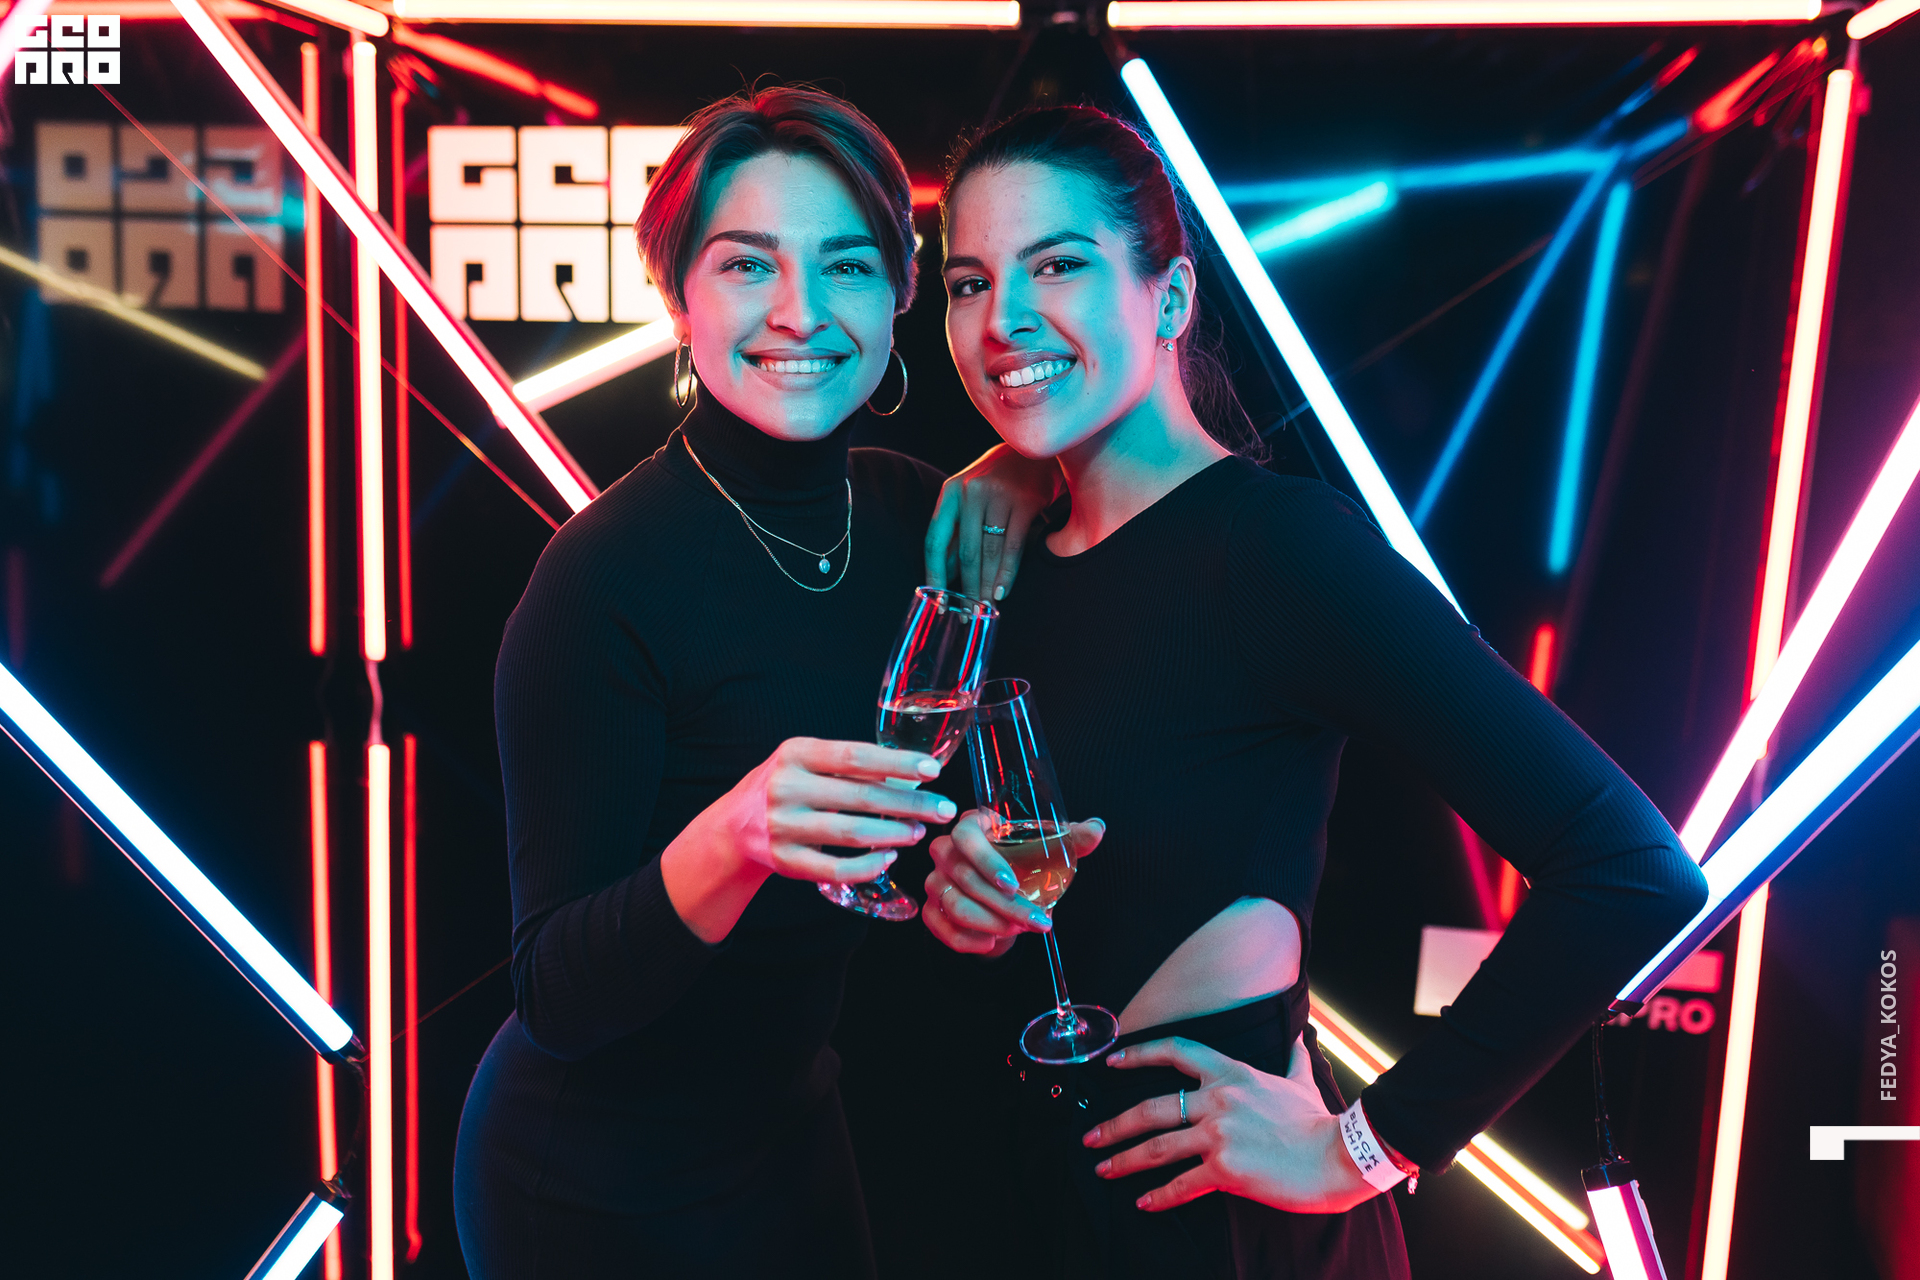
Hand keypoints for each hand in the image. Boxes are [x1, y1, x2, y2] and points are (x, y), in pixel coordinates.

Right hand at [662, 739, 954, 942]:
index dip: (897, 763)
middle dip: (909, 804)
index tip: (932, 770)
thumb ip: (848, 764)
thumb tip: (911, 773)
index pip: (855, 756)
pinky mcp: (784, 860)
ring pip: (850, 834)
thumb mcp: (806, 761)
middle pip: (861, 797)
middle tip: (943, 809)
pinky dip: (866, 866)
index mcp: (796, 754)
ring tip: (919, 831)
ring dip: (893, 834)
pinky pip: (834, 868)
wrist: (734, 824)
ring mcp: (783, 826)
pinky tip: (889, 858)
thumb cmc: (786, 785)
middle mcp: (786, 788)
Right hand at [922, 811, 1103, 954]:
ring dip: (991, 923)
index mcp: (971, 826)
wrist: (1002, 894)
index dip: (986, 861)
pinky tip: (992, 942)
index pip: (965, 836)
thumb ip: (1072, 838)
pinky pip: (942, 927)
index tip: (1014, 884)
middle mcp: (946, 850)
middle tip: (1038, 920)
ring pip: (955, 906)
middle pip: (967, 878)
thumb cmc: (1022, 863)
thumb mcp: (1047, 849)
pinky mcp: (931, 909)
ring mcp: (935, 880)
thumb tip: (1097, 828)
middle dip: (1006, 905)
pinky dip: (968, 940)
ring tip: (1020, 929)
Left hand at [924, 444, 1064, 601]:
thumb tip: (944, 575)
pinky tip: (1003, 591)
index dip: (935, 574)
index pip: (935, 541)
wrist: (1033, 452)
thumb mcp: (968, 501)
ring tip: (986, 608)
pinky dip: (1007, 573)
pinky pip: (1013, 546)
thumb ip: (956, 534)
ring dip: (987, 585)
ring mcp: (998, 496)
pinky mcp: (1024, 502)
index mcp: (950, 493)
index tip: (938, 600)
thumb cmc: (996, 483)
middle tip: (968, 614)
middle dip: (966, 588)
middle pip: (965, 552)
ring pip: (989, 552)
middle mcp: (970, 493)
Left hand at [1082, 1034, 1375, 1214]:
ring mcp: (1218, 1134)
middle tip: (1091, 1137)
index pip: (1176, 1050)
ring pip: (1157, 1146)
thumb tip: (1298, 1039)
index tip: (1111, 1061)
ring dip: (1124, 1160)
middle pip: (1151, 1107)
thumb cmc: (1318, 1121)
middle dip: (1114, 1124)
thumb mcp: (1299, 1081)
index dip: (1139, 1053)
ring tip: (1103, 1169)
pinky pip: (1182, 1184)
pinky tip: (1144, 1203)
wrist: (1338, 1155)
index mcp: (1231, 1074)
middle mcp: (1218, 1099)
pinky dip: (1160, 1196)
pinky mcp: (1225, 1169)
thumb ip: (1292, 1058)